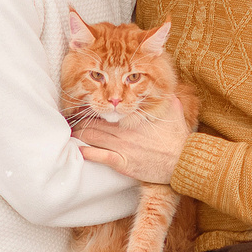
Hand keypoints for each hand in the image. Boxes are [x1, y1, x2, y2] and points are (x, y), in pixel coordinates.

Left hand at [75, 96, 190, 185]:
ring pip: (94, 138)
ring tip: (71, 131)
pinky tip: (79, 150)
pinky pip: (101, 157)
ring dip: (80, 134)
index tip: (84, 104)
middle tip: (70, 118)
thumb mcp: (174, 110)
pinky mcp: (123, 164)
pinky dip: (88, 153)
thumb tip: (165, 86)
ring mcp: (123, 148)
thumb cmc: (178, 138)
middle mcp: (125, 131)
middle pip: (95, 123)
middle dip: (81, 120)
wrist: (182, 162)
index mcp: (133, 117)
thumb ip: (166, 97)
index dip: (94, 106)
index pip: (108, 108)